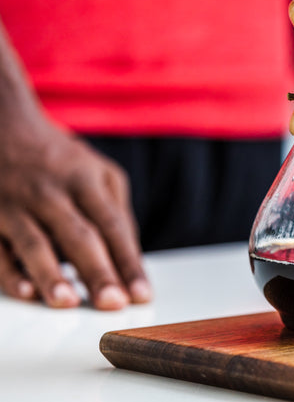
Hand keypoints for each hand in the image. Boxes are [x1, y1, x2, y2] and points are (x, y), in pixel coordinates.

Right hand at [0, 117, 150, 309]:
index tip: (142, 295)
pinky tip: (26, 293)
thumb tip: (130, 260)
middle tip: (113, 305)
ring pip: (35, 242)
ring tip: (68, 304)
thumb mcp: (98, 172)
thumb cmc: (61, 160)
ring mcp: (16, 203)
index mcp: (87, 181)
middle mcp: (52, 192)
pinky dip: (10, 272)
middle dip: (98, 272)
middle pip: (80, 236)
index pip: (113, 226)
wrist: (2, 126)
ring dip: (51, 274)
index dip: (129, 261)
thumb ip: (116, 212)